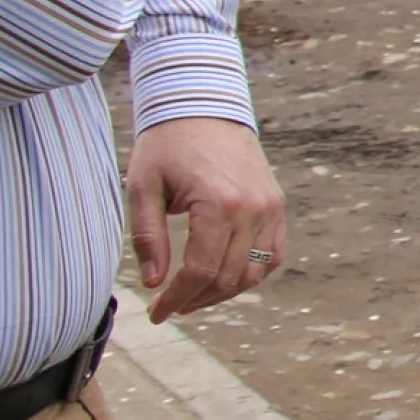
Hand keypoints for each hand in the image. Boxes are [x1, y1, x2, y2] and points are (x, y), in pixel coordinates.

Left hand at [124, 117, 287, 323]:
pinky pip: (273, 253)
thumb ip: (147, 237)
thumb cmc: (167, 145)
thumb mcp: (142, 188)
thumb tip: (154, 282)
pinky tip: (226, 277)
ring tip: (195, 296)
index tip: (157, 313)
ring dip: (224, 291)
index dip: (177, 298)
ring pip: (254, 271)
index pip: (200, 271)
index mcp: (218, 204)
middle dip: (197, 299)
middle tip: (171, 307)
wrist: (203, 106)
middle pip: (228, 276)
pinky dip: (253, 272)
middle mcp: (252, 208)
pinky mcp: (276, 204)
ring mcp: (270, 206)